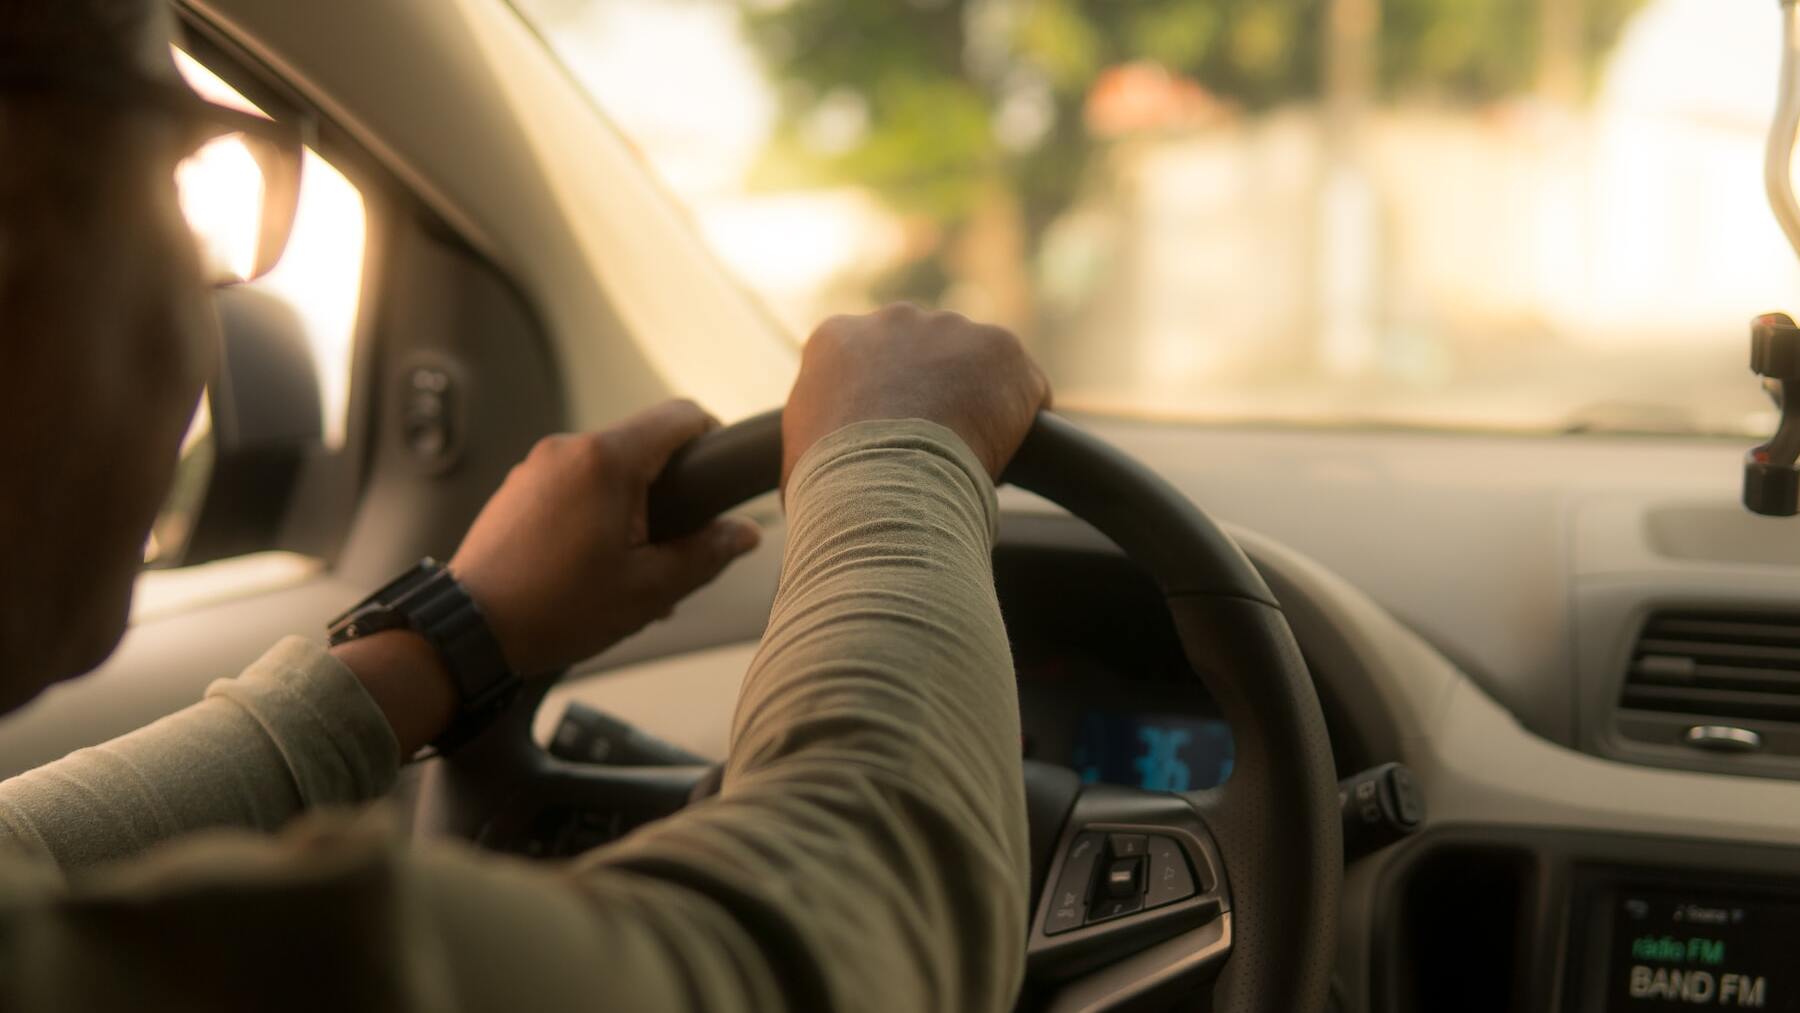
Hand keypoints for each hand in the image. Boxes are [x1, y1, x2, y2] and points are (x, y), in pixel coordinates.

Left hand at [450, 400, 761, 675]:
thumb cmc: (558, 609)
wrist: (469, 630)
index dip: (712, 438)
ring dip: (629, 506)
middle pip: (642, 444)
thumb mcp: (649, 589)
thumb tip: (744, 533)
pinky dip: (594, 513)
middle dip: (668, 490)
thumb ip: (706, 553)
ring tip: (628, 569)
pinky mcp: (517, 488)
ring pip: (606, 469)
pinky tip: (591, 567)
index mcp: (607, 461)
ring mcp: (537, 465)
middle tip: (673, 546)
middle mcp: (569, 448)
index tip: (719, 477)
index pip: (681, 416)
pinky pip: (573, 485)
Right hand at [782, 304, 1051, 488]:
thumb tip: (817, 473)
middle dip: (934, 392)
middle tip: (935, 448)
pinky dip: (1022, 420)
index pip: (869, 362)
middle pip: (925, 353)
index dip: (887, 404)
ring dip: (978, 402)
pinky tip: (1008, 455)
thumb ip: (815, 441)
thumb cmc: (831, 486)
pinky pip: (1023, 385)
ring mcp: (950, 328)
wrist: (882, 485)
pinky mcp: (1001, 347)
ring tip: (970, 457)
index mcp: (836, 338)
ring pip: (976, 365)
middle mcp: (892, 319)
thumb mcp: (798, 457)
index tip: (895, 440)